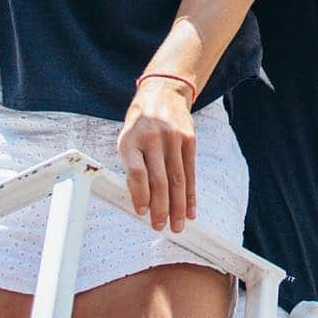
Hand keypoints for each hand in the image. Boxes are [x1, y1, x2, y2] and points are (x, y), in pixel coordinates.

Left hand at [117, 79, 196, 232]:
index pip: (136, 171)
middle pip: (159, 179)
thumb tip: (141, 203)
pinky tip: (190, 209)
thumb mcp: (127, 139)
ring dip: (178, 206)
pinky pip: (190, 171)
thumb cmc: (140, 124)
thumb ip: (133, 167)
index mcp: (131, 139)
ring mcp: (173, 137)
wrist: (163, 91)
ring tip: (177, 225)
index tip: (142, 212)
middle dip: (161, 207)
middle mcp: (152, 137)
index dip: (139, 195)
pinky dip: (191, 193)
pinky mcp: (189, 139)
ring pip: (177, 179)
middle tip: (160, 226)